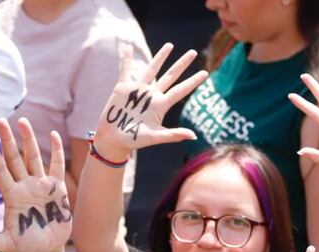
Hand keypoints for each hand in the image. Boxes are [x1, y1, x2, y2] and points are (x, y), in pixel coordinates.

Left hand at [0, 118, 70, 251]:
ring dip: (29, 140)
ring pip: (34, 158)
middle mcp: (25, 187)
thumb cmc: (25, 247)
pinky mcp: (57, 190)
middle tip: (2, 120)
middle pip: (15, 159)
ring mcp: (41, 186)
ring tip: (23, 121)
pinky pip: (57, 166)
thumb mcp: (6, 244)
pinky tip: (53, 135)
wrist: (45, 251)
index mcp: (12, 197)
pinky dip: (57, 151)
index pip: (0, 171)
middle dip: (9, 140)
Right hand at [91, 42, 208, 159]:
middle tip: (193, 52)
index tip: (205, 73)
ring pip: (152, 69)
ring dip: (160, 57)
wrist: (113, 140)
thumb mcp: (154, 137)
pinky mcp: (123, 89)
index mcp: (160, 105)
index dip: (192, 82)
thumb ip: (173, 135)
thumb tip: (193, 136)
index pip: (180, 90)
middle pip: (170, 76)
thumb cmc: (134, 140)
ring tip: (170, 45)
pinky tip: (128, 48)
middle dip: (181, 64)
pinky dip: (126, 60)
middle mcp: (152, 95)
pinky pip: (126, 71)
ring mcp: (138, 91)